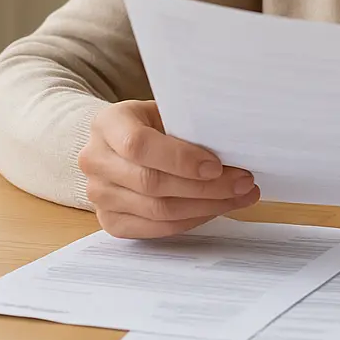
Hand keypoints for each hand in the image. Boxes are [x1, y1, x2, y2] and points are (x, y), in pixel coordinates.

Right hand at [78, 99, 259, 238]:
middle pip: (151, 183)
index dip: (180, 158)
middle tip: (243, 182)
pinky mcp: (110, 220)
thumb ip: (190, 125)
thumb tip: (236, 145)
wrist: (123, 142)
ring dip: (205, 206)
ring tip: (239, 196)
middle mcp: (95, 159)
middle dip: (204, 187)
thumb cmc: (155, 123)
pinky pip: (154, 228)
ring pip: (156, 210)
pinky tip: (216, 209)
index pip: (139, 145)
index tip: (216, 166)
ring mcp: (98, 194)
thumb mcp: (168, 111)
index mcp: (108, 123)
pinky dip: (191, 220)